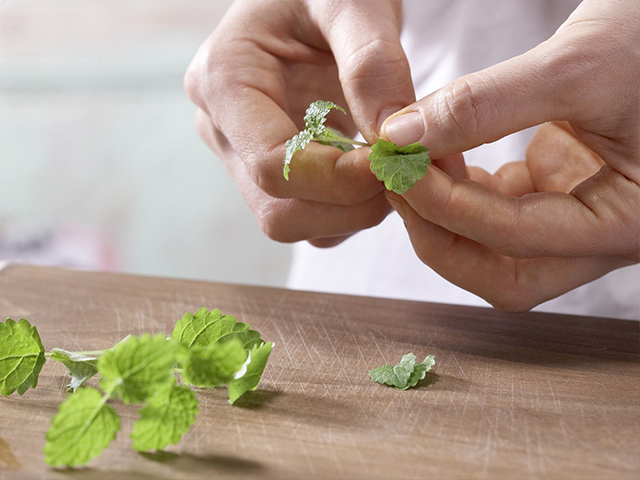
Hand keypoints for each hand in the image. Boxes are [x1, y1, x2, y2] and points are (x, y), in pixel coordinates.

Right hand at [185, 0, 413, 246]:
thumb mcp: (353, 1)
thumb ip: (373, 63)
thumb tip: (395, 140)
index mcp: (225, 82)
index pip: (272, 165)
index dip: (338, 179)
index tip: (394, 162)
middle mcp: (224, 129)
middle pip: (278, 211)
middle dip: (348, 205)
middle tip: (401, 172)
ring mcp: (245, 153)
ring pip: (295, 222)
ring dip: (353, 212)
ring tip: (392, 166)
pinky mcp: (273, 169)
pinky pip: (311, 216)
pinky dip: (351, 209)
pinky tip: (376, 170)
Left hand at [380, 0, 639, 311]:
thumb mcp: (577, 66)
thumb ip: (485, 105)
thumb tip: (403, 135)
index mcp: (627, 223)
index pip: (515, 239)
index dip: (447, 206)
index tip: (401, 164)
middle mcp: (602, 232)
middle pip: (504, 273)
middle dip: (440, 235)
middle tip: (397, 185)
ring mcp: (578, 210)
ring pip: (496, 246)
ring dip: (445, 211)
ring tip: (410, 163)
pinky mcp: (560, 185)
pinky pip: (499, 206)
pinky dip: (462, 187)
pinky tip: (439, 154)